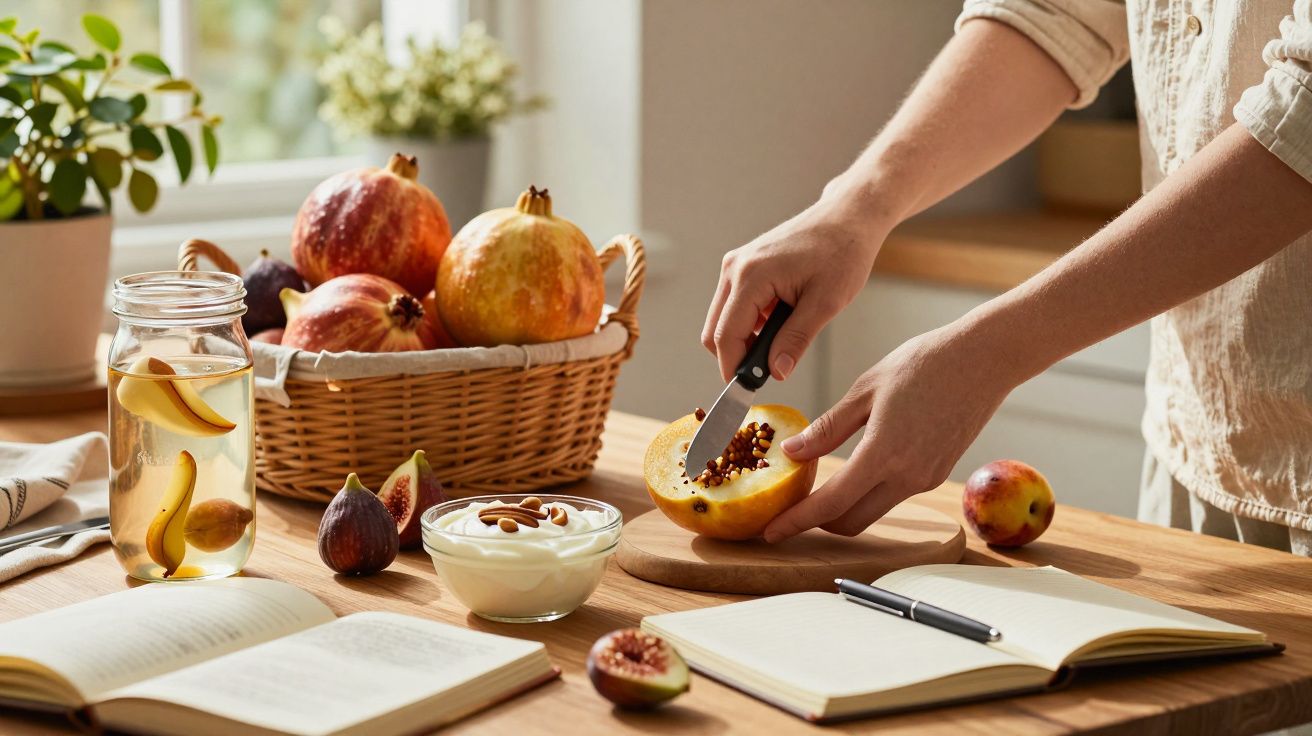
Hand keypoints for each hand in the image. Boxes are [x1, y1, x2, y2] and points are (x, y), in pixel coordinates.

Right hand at [702, 193, 889, 382]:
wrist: (847, 217)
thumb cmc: (842, 253)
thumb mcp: (826, 303)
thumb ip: (796, 339)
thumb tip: (776, 373)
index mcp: (751, 276)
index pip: (726, 336)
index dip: (733, 370)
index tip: (746, 393)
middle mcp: (734, 268)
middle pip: (715, 331)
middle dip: (736, 357)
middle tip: (768, 373)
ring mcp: (736, 264)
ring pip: (722, 320)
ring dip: (745, 340)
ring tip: (782, 342)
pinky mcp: (743, 265)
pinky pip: (734, 305)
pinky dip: (749, 323)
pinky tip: (780, 322)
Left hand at [763, 324, 1017, 542]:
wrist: (985, 359)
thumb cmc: (925, 363)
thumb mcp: (866, 390)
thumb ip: (828, 428)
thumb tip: (792, 454)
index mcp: (883, 454)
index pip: (830, 505)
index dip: (796, 522)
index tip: (771, 531)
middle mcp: (907, 477)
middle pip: (850, 522)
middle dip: (817, 523)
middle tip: (790, 509)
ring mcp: (925, 478)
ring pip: (872, 510)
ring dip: (843, 507)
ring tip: (817, 486)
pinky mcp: (936, 473)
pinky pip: (892, 493)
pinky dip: (868, 491)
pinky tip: (856, 468)